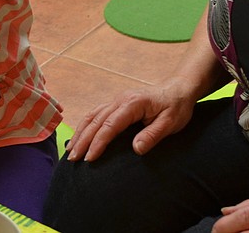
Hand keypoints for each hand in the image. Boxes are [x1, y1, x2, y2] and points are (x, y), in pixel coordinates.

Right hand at [66, 81, 195, 161]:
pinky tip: (79, 136)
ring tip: (70, 150)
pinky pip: (96, 114)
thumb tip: (136, 149)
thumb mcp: (171, 123)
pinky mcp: (116, 104)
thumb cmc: (176, 106)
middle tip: (72, 159)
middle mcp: (120, 100)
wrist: (178, 89)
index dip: (98, 143)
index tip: (89, 158)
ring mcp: (117, 100)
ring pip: (92, 116)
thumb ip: (153, 135)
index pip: (110, 125)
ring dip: (80, 133)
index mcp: (132, 104)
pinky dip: (85, 126)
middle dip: (82, 140)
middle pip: (96, 121)